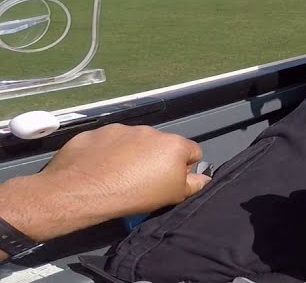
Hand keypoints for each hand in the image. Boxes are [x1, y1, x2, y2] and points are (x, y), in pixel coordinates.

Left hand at [0, 124, 208, 243]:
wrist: (81, 190)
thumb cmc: (133, 194)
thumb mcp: (171, 197)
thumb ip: (193, 185)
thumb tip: (204, 177)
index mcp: (173, 144)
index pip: (193, 152)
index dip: (184, 169)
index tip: (169, 182)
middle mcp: (149, 130)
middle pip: (160, 145)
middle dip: (154, 159)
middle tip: (141, 181)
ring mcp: (120, 129)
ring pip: (132, 141)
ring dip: (130, 154)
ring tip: (115, 175)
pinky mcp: (95, 132)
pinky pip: (106, 142)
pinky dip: (105, 153)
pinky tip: (96, 169)